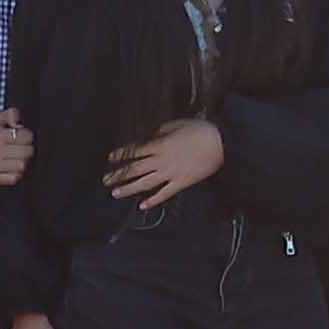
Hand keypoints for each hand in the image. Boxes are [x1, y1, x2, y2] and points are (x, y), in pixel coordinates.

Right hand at [0, 110, 34, 191]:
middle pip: (27, 152)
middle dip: (27, 148)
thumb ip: (11, 114)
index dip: (27, 135)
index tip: (22, 136)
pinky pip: (14, 178)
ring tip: (16, 157)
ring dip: (23, 161)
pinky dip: (16, 173)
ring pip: (22, 165)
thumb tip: (18, 124)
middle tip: (21, 147)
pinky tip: (11, 167)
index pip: (27, 136)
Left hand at [104, 114, 228, 208]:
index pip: (135, 151)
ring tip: (116, 193)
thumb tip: (148, 135)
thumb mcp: (178, 123)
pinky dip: (153, 200)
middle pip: (135, 169)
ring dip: (129, 189)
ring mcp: (171, 174)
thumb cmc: (201, 130)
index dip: (122, 154)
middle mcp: (161, 161)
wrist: (223, 144)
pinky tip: (142, 205)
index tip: (111, 158)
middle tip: (106, 180)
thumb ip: (160, 130)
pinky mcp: (181, 183)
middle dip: (119, 174)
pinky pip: (164, 194)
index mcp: (160, 145)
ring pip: (145, 183)